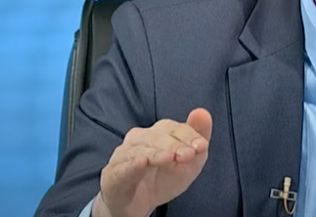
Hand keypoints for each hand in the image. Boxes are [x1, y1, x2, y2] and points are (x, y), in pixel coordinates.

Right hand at [92, 108, 211, 216]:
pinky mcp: (113, 174)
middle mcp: (139, 139)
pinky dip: (132, 164)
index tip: (202, 146)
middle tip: (188, 155)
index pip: (174, 128)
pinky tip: (143, 162)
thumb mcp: (188, 163)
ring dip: (157, 153)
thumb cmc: (162, 178)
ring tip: (170, 158)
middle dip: (175, 145)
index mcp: (158, 133)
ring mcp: (124, 155)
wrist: (136, 203)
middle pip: (157, 136)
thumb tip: (203, 112)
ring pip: (140, 149)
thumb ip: (197, 138)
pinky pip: (123, 167)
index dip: (189, 135)